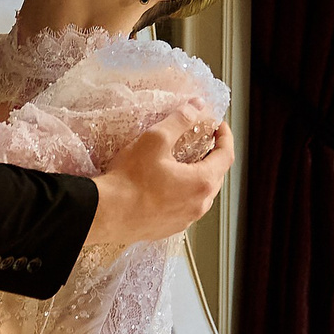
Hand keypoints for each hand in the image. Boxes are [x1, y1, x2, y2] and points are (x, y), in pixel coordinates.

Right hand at [85, 113, 234, 252]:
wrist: (106, 214)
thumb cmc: (129, 180)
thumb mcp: (155, 140)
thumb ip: (179, 120)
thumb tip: (196, 106)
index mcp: (202, 182)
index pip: (226, 155)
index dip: (225, 137)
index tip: (219, 127)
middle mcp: (199, 204)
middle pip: (216, 175)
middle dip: (212, 156)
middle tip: (202, 142)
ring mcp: (185, 219)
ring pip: (201, 194)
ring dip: (198, 176)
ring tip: (184, 163)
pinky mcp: (170, 227)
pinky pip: (185, 207)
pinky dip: (183, 193)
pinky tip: (167, 185)